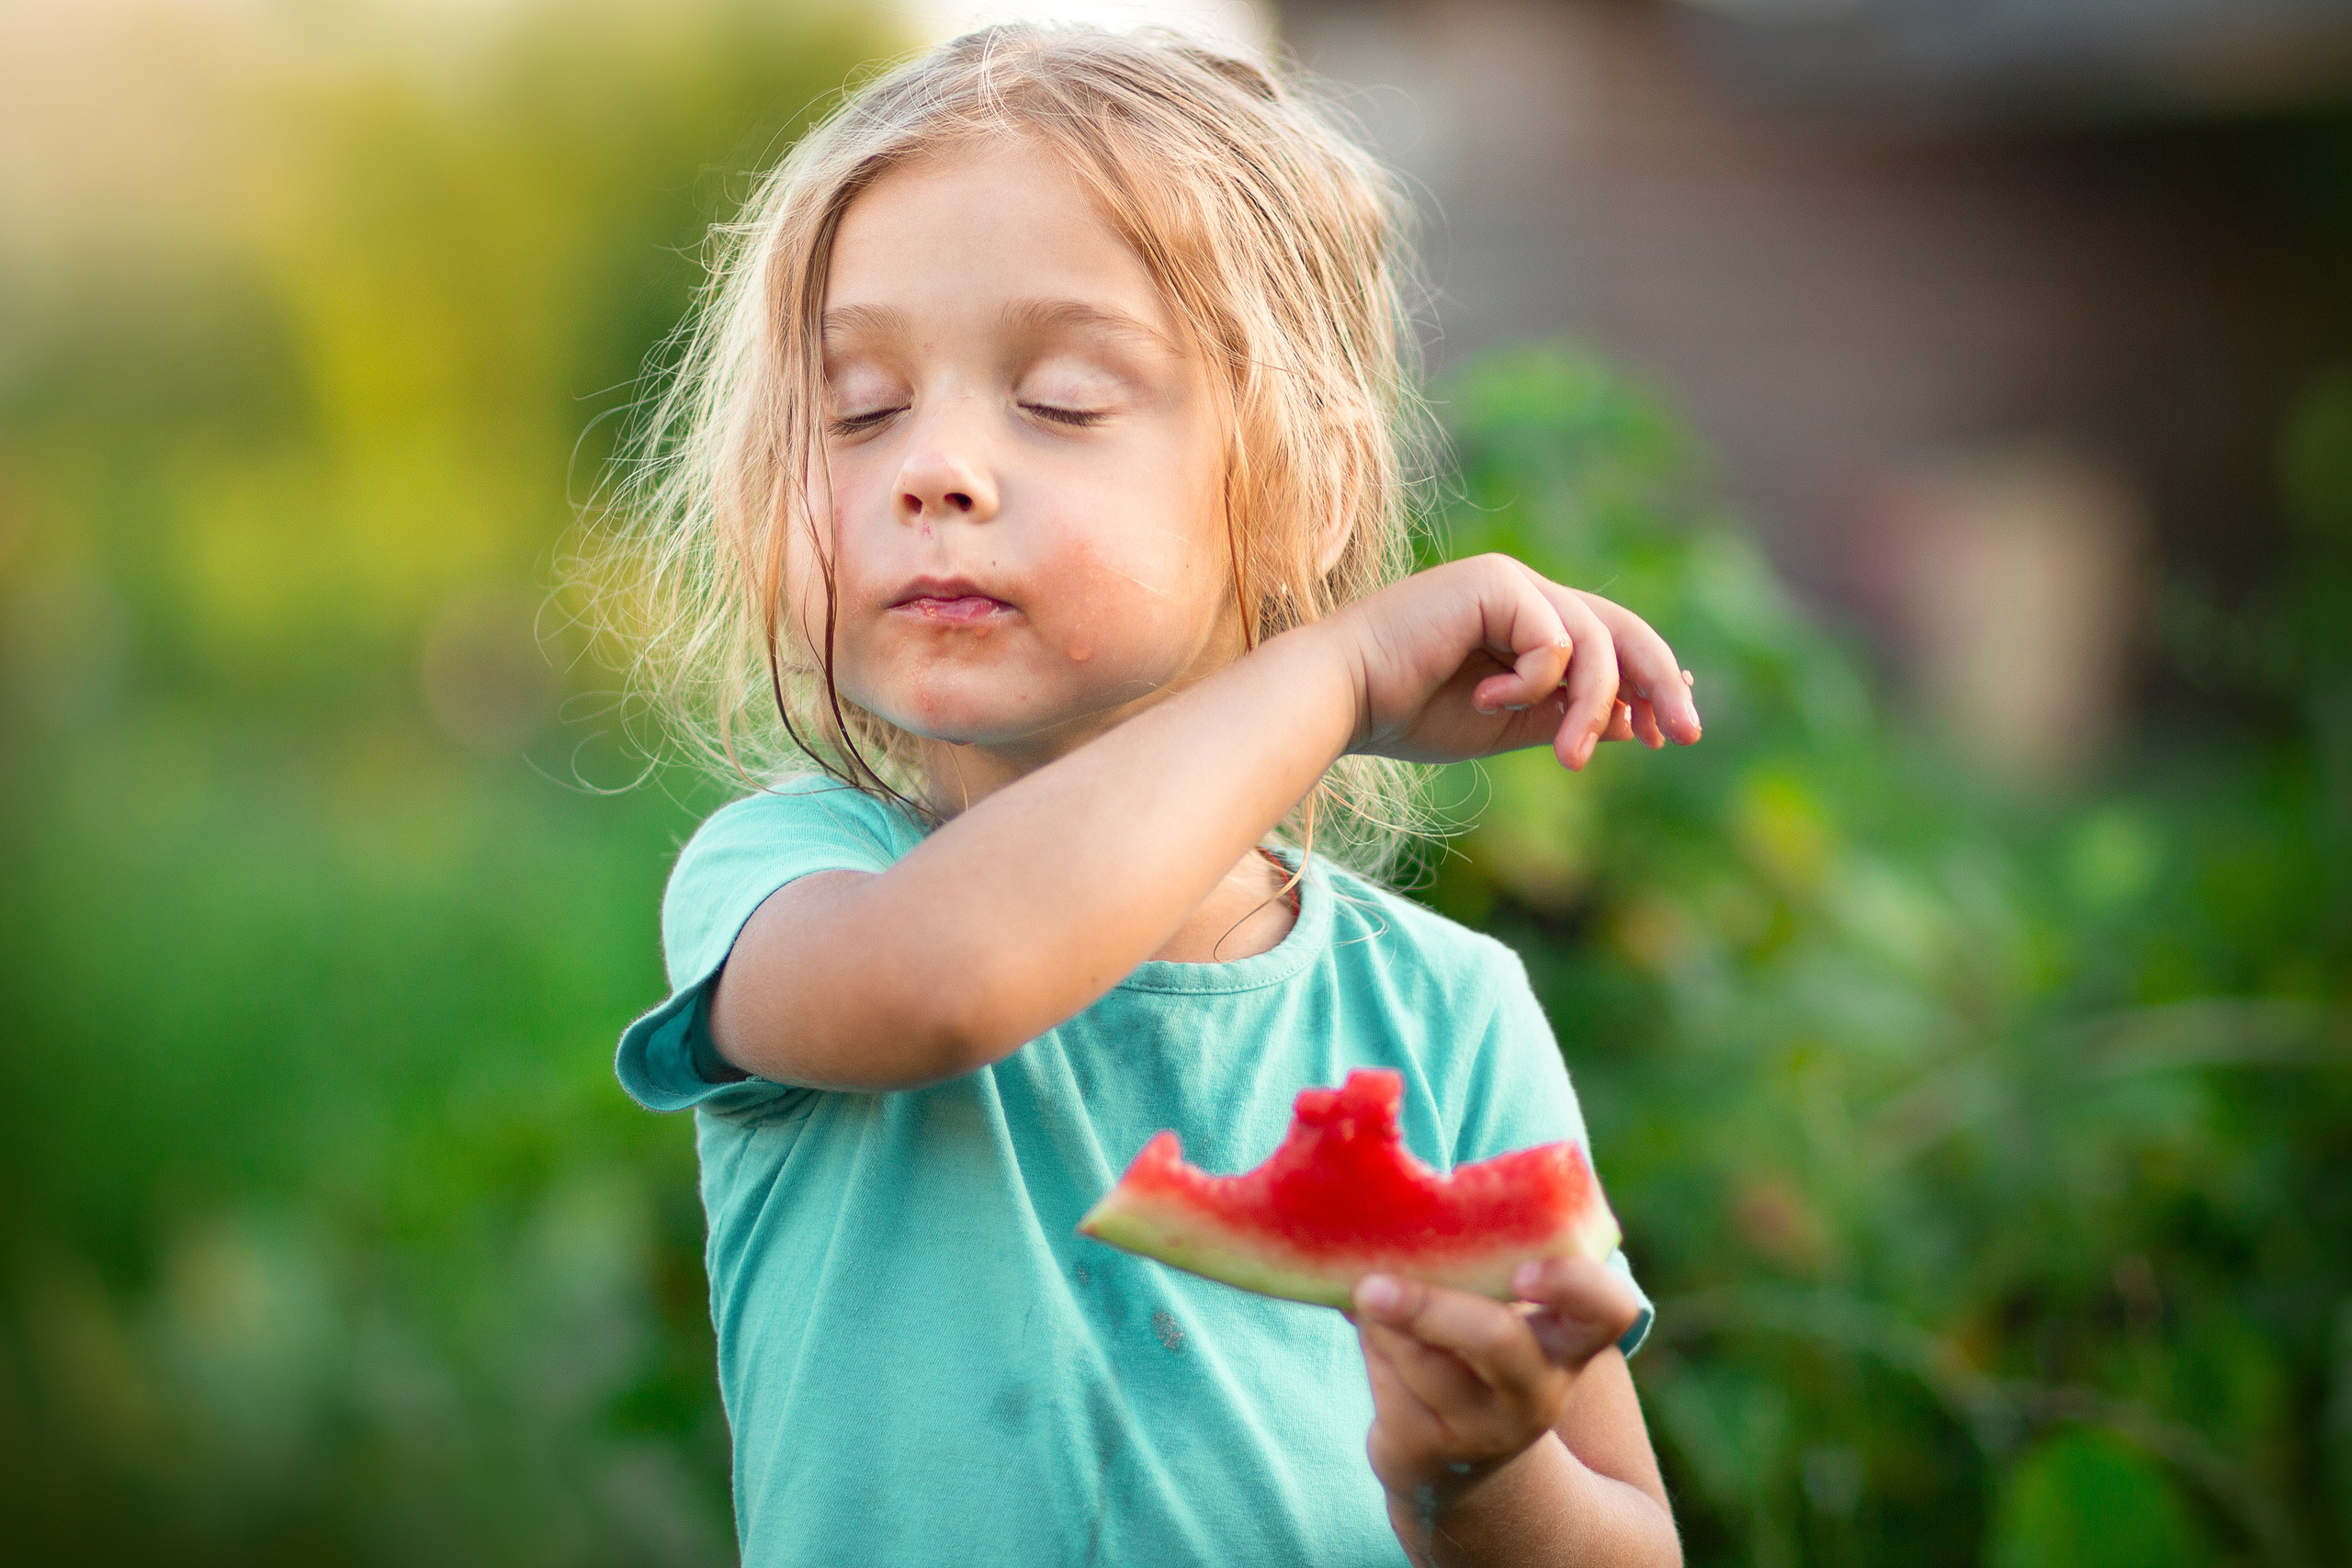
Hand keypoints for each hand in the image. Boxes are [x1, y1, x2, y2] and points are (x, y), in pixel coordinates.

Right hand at [1320, 554, 1700, 769]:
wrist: (1340, 699)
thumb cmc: (1407, 713)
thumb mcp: (1508, 725)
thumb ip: (1566, 717)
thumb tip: (1636, 721)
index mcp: (1525, 621)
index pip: (1611, 642)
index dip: (1651, 682)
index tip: (1673, 733)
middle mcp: (1523, 592)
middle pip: (1622, 630)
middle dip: (1660, 684)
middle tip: (1682, 737)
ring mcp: (1510, 581)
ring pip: (1594, 643)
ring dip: (1592, 708)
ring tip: (1571, 760)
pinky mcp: (1495, 582)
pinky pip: (1553, 642)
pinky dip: (1530, 684)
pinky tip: (1484, 700)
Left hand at [1350, 1258, 1643, 1519]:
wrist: (1453, 1456)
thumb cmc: (1471, 1346)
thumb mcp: (1489, 1305)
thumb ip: (1467, 1257)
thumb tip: (1389, 1197)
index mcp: (1569, 1338)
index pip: (1609, 1309)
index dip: (1576, 1285)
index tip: (1524, 1271)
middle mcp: (1539, 1388)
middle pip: (1496, 1342)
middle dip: (1430, 1307)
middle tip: (1372, 1285)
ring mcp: (1486, 1427)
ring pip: (1424, 1361)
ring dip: (1383, 1319)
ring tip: (1365, 1290)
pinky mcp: (1431, 1448)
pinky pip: (1389, 1385)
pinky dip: (1371, 1343)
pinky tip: (1366, 1325)